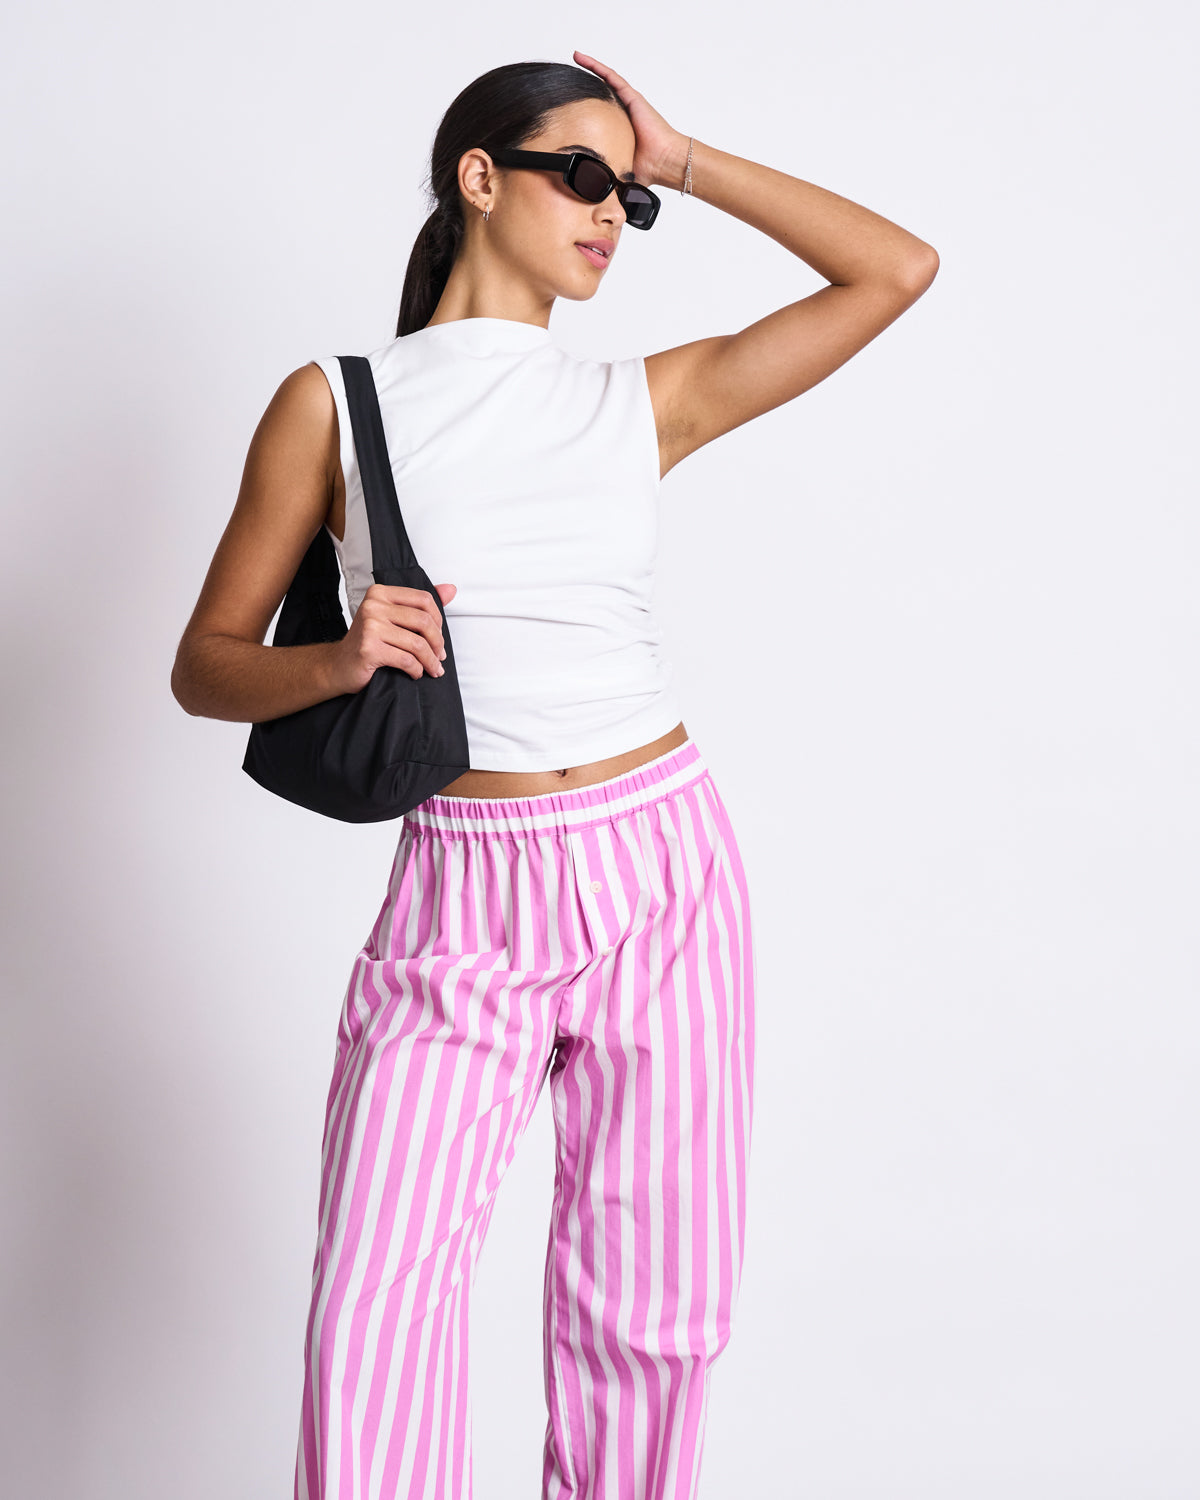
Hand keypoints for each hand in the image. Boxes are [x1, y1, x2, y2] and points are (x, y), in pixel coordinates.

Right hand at [329, 582, 456, 692]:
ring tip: (433, 669)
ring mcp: (370, 627)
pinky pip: (406, 660)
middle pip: (423, 621)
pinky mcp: (369, 649)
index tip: (439, 637)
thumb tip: (450, 589)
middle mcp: (374, 606)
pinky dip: (416, 669)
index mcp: (380, 593)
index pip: (423, 599)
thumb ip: (421, 605)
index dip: (438, 620)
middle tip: (440, 656)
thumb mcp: (392, 618)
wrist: (338, 666)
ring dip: (430, 660)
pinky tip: (416, 673)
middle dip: (437, 643)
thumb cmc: (368, 642)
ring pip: (417, 644)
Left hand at [572, 51, 689, 189]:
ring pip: (604, 81)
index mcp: (617, 130)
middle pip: (599, 95)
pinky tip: (581, 58)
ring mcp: (627, 104)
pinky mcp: (631, 97)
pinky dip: (596, 66)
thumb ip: (602, 177)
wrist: (664, 163)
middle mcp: (622, 114)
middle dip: (584, 86)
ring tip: (574, 57)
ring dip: (589, 68)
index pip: (596, 114)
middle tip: (565, 78)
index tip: (567, 104)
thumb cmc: (647, 170)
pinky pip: (610, 76)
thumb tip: (586, 195)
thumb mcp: (615, 173)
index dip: (583, 108)